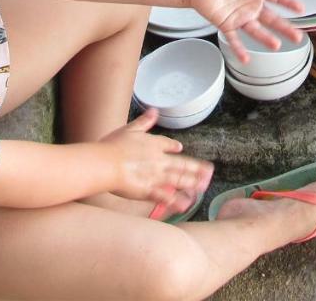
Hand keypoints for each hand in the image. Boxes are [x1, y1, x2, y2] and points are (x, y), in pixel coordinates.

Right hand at [98, 109, 213, 202]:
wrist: (107, 164)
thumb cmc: (113, 146)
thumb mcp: (130, 129)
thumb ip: (144, 121)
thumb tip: (154, 110)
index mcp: (153, 144)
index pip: (168, 145)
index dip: (175, 147)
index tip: (180, 149)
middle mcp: (159, 160)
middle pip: (181, 164)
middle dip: (196, 168)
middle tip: (209, 172)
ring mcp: (156, 176)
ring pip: (178, 180)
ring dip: (192, 183)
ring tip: (203, 186)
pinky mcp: (149, 190)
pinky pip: (166, 197)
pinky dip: (176, 201)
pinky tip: (185, 205)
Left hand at [186, 0, 305, 63]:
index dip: (289, 3)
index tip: (301, 9)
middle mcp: (252, 6)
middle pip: (272, 18)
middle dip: (285, 27)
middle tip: (297, 36)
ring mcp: (240, 17)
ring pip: (257, 30)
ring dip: (266, 38)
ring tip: (277, 45)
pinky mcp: (227, 24)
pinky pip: (234, 39)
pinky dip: (240, 49)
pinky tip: (246, 58)